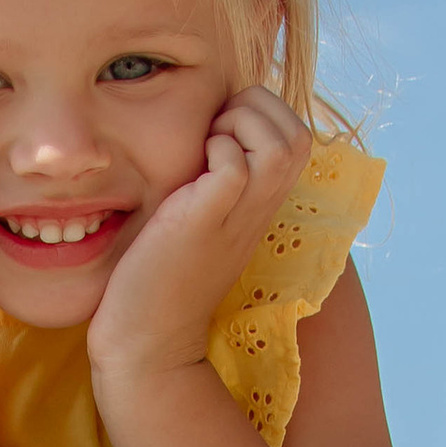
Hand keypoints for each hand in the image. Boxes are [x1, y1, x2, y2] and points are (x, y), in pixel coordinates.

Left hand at [86, 86, 311, 400]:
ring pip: (279, 144)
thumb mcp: (199, 217)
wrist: (147, 336)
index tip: (219, 132)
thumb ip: (211, 179)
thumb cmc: (161, 274)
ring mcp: (237, 218)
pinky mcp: (206, 223)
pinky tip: (188, 176)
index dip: (262, 114)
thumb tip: (203, 132)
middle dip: (256, 110)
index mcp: (260, 205)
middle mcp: (259, 209)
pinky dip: (213, 152)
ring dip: (239, 126)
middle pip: (298, 133)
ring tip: (204, 148)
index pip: (297, 135)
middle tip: (213, 132)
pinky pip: (234, 165)